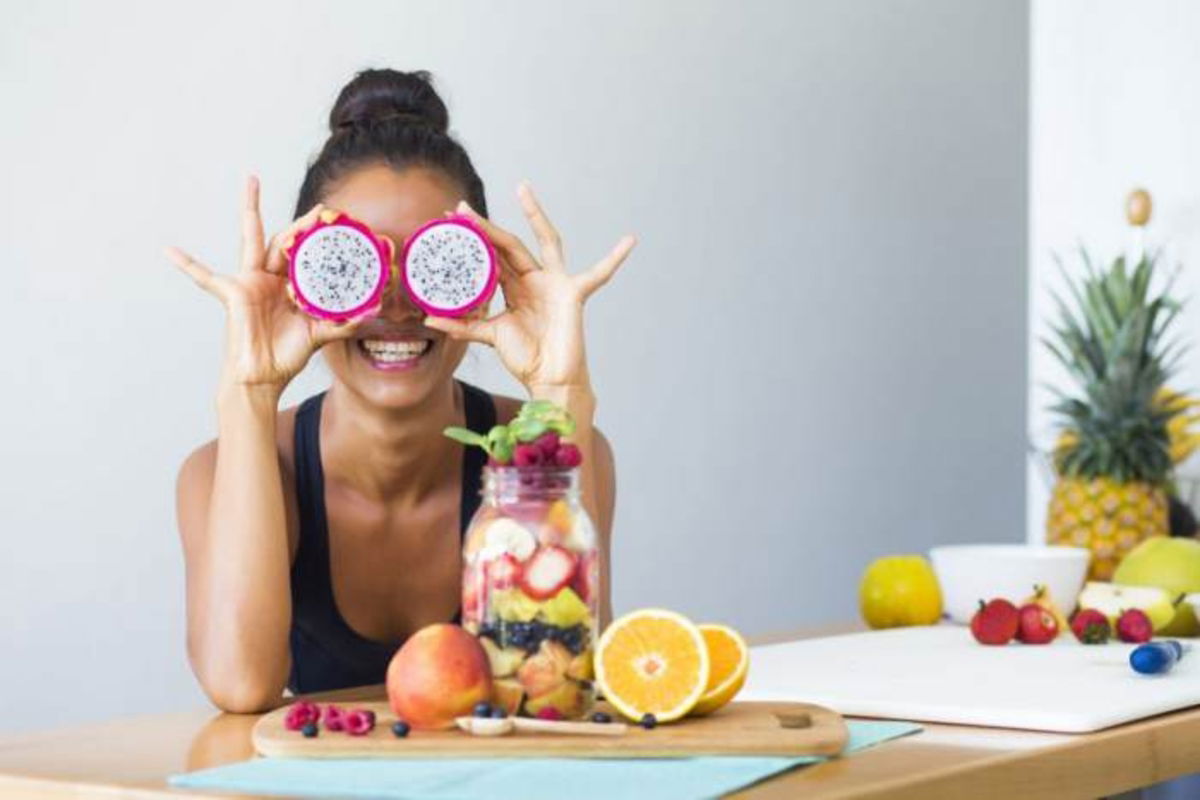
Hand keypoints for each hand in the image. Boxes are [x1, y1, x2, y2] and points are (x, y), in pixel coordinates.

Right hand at [166, 177, 367, 393]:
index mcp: (291, 286)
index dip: (322, 243)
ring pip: (252, 239)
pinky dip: (186, 265)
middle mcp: (271, 279)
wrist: (263, 377)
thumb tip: (372, 309)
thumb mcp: (319, 335)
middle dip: (302, 223)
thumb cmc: (286, 355)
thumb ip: (343, 322)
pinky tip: (168, 251)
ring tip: (251, 181)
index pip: (308, 257)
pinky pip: (204, 277)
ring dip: (251, 210)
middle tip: (321, 206)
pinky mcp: (232, 293)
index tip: (341, 228)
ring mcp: (250, 282)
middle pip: (286, 240)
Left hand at [424, 183, 635, 390]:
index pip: (490, 256)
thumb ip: (463, 326)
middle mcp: (535, 279)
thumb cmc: (527, 358)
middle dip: (485, 226)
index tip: (448, 222)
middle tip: (460, 208)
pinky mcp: (574, 293)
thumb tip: (429, 320)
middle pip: (508, 244)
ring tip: (522, 190)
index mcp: (516, 286)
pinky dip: (615, 259)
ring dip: (535, 215)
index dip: (471, 240)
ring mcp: (555, 283)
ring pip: (543, 242)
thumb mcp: (490, 336)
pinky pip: (598, 274)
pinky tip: (630, 241)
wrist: (550, 379)